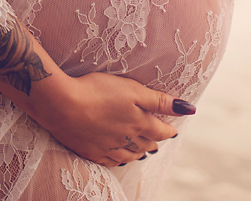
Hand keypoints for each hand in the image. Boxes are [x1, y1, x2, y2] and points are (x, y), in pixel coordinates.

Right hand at [31, 72, 193, 167]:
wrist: (62, 105)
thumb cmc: (98, 91)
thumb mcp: (133, 90)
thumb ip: (160, 100)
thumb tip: (189, 109)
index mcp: (138, 122)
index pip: (160, 130)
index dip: (168, 130)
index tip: (173, 130)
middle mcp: (126, 139)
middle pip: (145, 144)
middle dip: (154, 141)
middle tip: (158, 140)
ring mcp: (107, 147)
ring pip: (128, 155)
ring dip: (138, 153)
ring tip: (143, 152)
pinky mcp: (89, 151)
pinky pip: (109, 161)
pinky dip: (118, 160)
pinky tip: (118, 159)